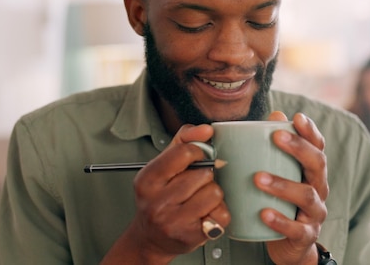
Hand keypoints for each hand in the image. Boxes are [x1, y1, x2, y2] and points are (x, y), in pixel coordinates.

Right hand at [102, 124, 230, 263]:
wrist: (150, 238)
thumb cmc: (159, 198)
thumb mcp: (162, 166)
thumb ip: (182, 141)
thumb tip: (206, 130)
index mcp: (147, 180)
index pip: (183, 153)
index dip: (199, 152)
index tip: (198, 157)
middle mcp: (157, 202)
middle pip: (203, 175)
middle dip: (205, 177)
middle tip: (194, 186)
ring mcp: (173, 221)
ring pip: (215, 193)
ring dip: (213, 194)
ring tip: (200, 200)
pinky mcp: (191, 237)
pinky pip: (222, 214)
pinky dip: (218, 212)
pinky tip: (205, 214)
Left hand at [257, 112, 328, 264]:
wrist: (289, 245)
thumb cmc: (282, 203)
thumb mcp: (281, 175)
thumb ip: (276, 148)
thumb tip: (275, 114)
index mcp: (312, 172)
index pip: (317, 147)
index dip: (310, 131)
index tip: (297, 117)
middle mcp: (319, 189)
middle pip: (317, 164)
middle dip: (298, 148)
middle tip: (276, 137)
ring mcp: (315, 213)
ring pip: (306, 195)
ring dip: (283, 184)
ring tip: (258, 178)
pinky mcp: (306, 235)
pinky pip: (296, 228)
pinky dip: (280, 221)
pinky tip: (264, 213)